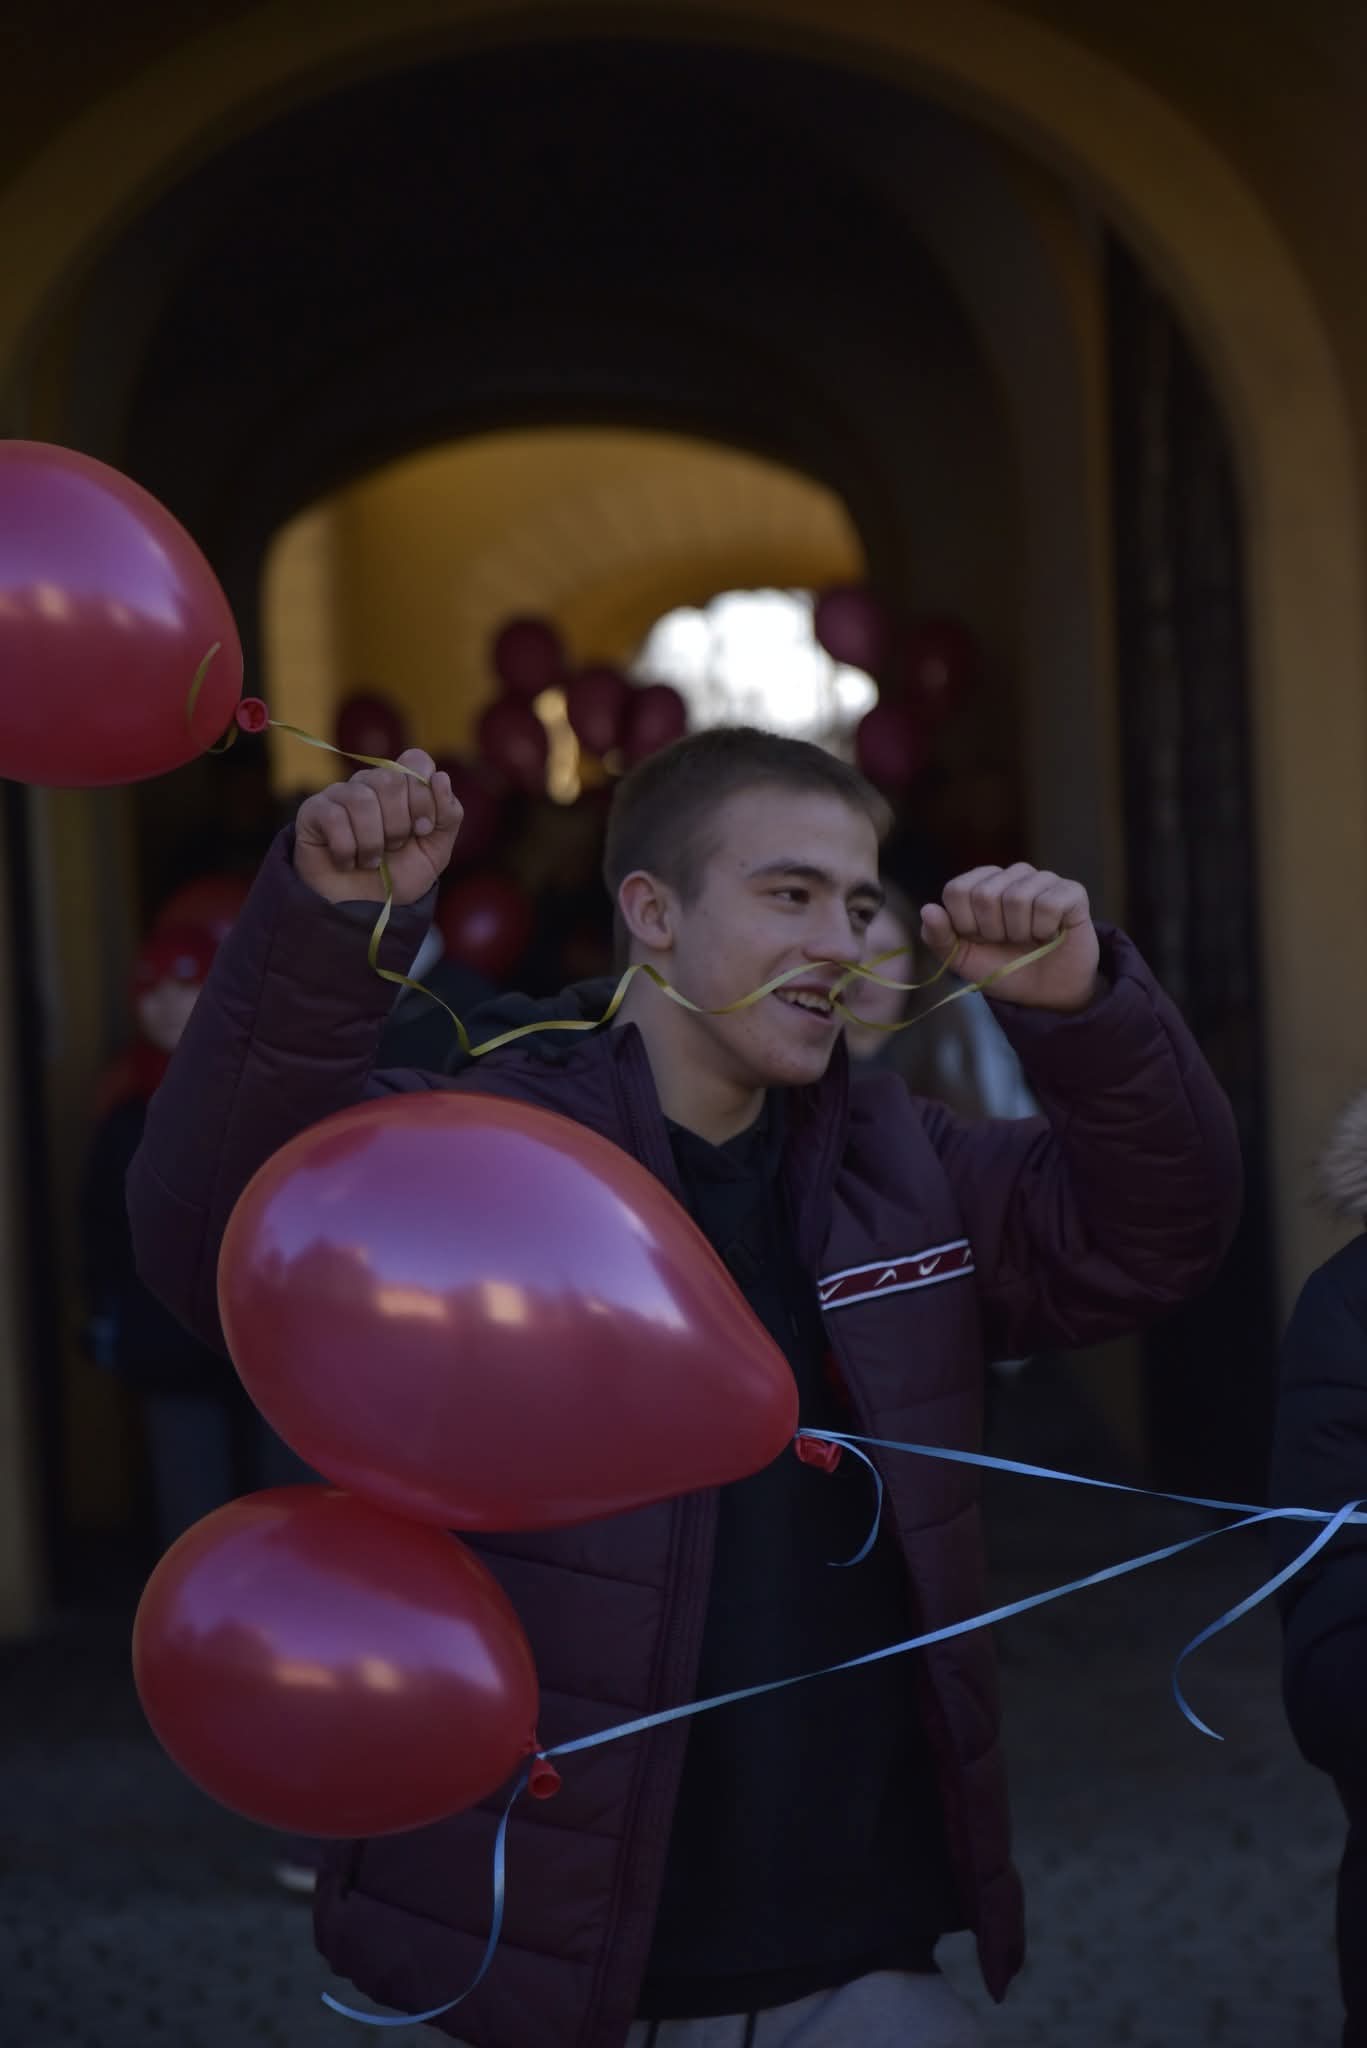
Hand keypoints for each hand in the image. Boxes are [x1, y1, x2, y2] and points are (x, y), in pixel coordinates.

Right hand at [293, 749, 462, 906]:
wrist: (363, 913)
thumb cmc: (397, 878)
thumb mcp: (435, 852)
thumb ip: (448, 815)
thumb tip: (440, 777)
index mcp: (401, 786)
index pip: (416, 762)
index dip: (424, 796)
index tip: (423, 829)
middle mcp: (370, 784)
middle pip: (391, 780)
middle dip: (399, 825)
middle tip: (393, 848)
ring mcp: (340, 795)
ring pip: (362, 800)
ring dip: (373, 843)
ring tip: (370, 861)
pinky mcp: (313, 811)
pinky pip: (334, 818)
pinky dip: (347, 850)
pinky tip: (347, 862)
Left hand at [920, 864, 1099, 1011]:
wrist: (1045, 994)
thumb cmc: (1003, 969)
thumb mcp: (962, 960)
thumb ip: (939, 937)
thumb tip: (928, 909)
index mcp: (981, 884)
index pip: (956, 890)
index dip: (964, 924)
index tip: (979, 939)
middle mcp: (1012, 875)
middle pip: (985, 894)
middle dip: (992, 931)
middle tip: (1007, 941)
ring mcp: (1043, 880)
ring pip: (1017, 898)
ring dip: (1020, 932)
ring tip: (1029, 939)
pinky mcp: (1072, 892)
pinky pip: (1048, 904)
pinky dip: (1045, 929)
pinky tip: (1050, 934)